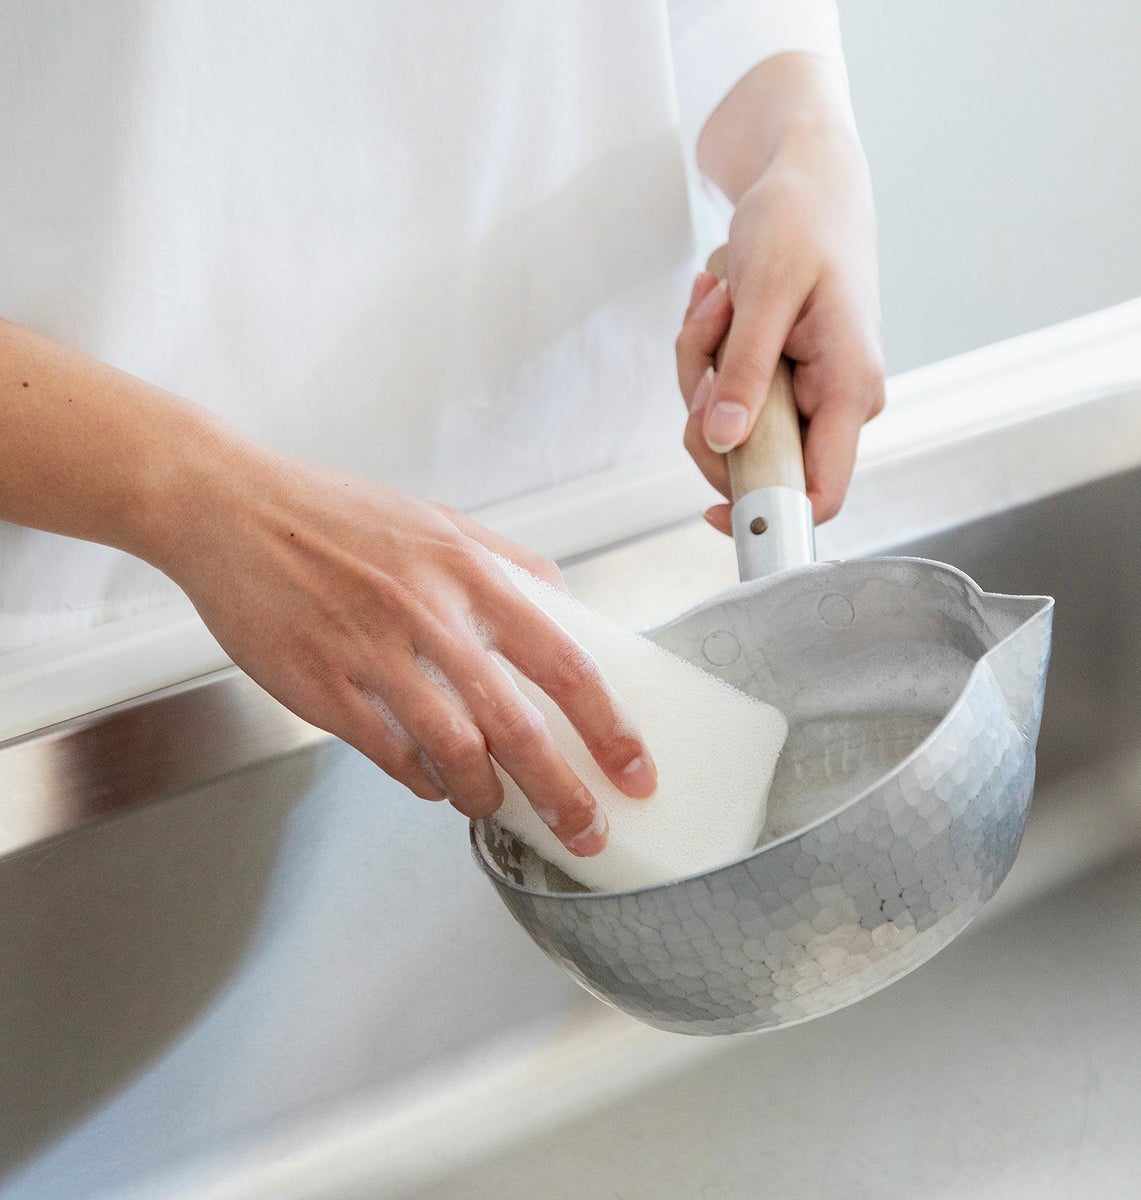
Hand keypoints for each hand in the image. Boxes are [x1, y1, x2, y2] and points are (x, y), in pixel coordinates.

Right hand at [151, 440, 656, 855]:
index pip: (565, 663)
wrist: (233, 512)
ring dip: (485, 795)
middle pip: (518, 729)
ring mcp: (375, 657)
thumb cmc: (337, 515)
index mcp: (470, 574)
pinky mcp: (324, 691)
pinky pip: (390, 757)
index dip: (609, 726)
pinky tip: (432, 782)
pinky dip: (422, 781)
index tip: (634, 768)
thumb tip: (563, 610)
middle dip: (564, 794)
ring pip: (454, 754)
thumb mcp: (440, 521)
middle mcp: (431, 618)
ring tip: (494, 802)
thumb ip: (508, 565)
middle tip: (588, 830)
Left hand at [675, 59, 884, 528]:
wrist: (808, 177)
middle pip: (755, 462)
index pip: (820, 495)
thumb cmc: (799, 220)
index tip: (709, 512)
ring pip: (730, 426)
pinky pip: (727, 394)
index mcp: (851, 390)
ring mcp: (811, 393)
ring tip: (718, 300)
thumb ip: (746, 371)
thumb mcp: (766, 291)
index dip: (767, 515)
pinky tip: (719, 303)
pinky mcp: (785, 379)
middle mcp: (838, 403)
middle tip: (704, 340)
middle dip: (708, 409)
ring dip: (702, 366)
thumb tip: (725, 442)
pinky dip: (707, 354)